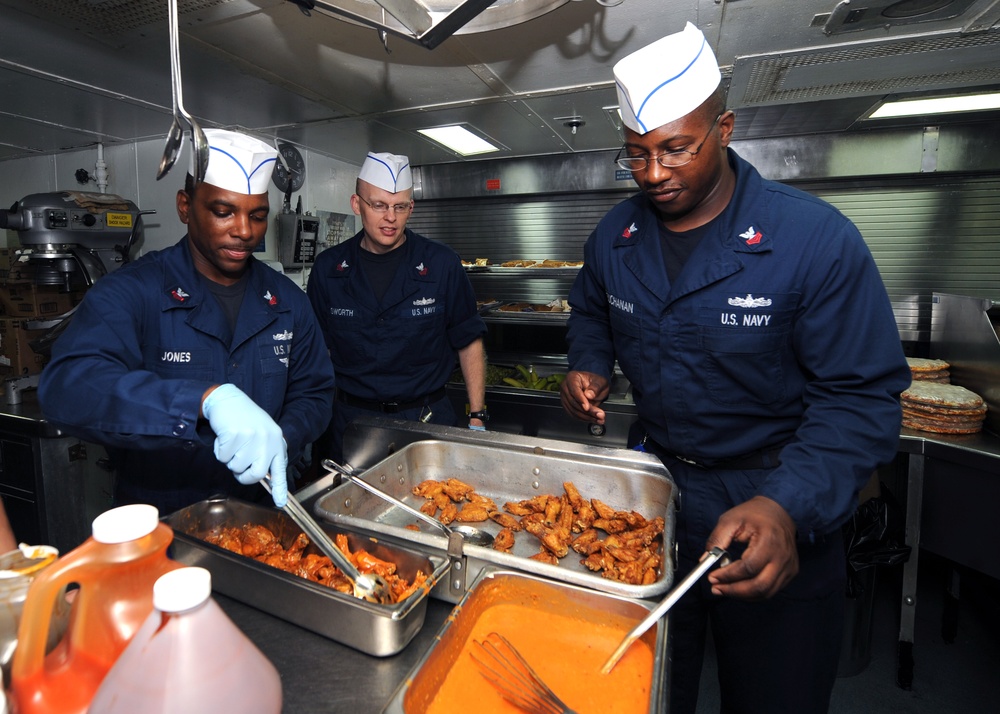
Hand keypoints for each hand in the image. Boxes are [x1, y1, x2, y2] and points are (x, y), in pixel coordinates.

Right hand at [201, 384, 287, 506]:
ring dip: (229, 459)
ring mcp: (252, 438)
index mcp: (277, 442)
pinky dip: (220, 450)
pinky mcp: (235, 434)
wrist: (229, 400)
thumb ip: (265, 453)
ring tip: (233, 442)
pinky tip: (225, 436)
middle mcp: (268, 440)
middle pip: (256, 474)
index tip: (280, 503)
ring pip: (236, 467)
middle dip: (243, 475)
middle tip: (238, 465)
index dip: (279, 488)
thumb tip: (264, 476)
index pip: (279, 469)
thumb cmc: (245, 420)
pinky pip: (223, 456)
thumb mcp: (263, 435)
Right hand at [559, 370, 609, 423]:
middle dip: (587, 411)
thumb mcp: (600, 382)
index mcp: (572, 377)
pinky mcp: (567, 405)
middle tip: (599, 415)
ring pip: (573, 410)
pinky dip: (583, 418)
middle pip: (573, 402)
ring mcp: (565, 397)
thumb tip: (589, 395)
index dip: (580, 400)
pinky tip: (593, 419)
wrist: (594, 387)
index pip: (574, 390)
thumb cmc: (596, 382)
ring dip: (586, 417)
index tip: (587, 407)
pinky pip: (573, 414)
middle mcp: (565, 387)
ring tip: (599, 419)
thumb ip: (596, 388)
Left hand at [705, 496, 798, 599]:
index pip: (749, 567)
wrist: (779, 511)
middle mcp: (783, 556)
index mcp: (769, 540)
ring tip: (724, 589)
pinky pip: (771, 590)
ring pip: (766, 592)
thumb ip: (717, 540)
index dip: (728, 576)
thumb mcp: (730, 520)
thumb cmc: (754, 514)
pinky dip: (753, 593)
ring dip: (743, 595)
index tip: (712, 577)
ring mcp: (789, 566)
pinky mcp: (790, 572)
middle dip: (735, 590)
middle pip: (760, 585)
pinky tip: (739, 588)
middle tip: (716, 588)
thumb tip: (705, 560)